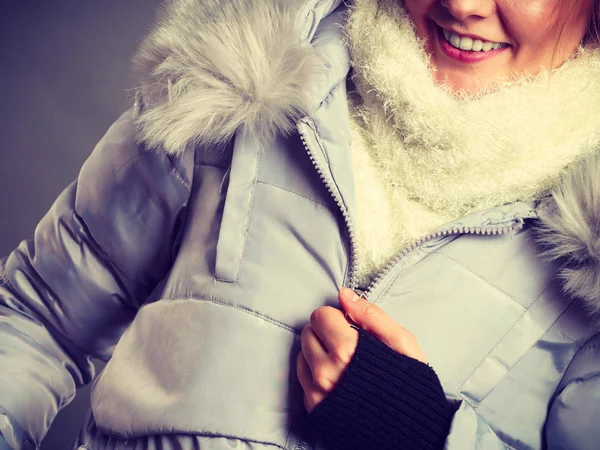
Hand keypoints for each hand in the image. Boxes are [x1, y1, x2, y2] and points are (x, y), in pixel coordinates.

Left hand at [297, 287, 425, 412]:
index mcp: (348, 352)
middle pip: (308, 332)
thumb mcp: (402, 344)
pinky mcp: (313, 407)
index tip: (352, 328)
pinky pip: (302, 376)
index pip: (321, 315)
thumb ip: (371, 315)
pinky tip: (337, 377)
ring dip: (319, 352)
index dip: (339, 317)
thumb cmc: (410, 387)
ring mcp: (317, 392)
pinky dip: (315, 371)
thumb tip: (345, 295)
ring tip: (344, 363)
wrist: (411, 433)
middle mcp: (327, 372)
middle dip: (326, 332)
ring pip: (302, 353)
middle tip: (348, 344)